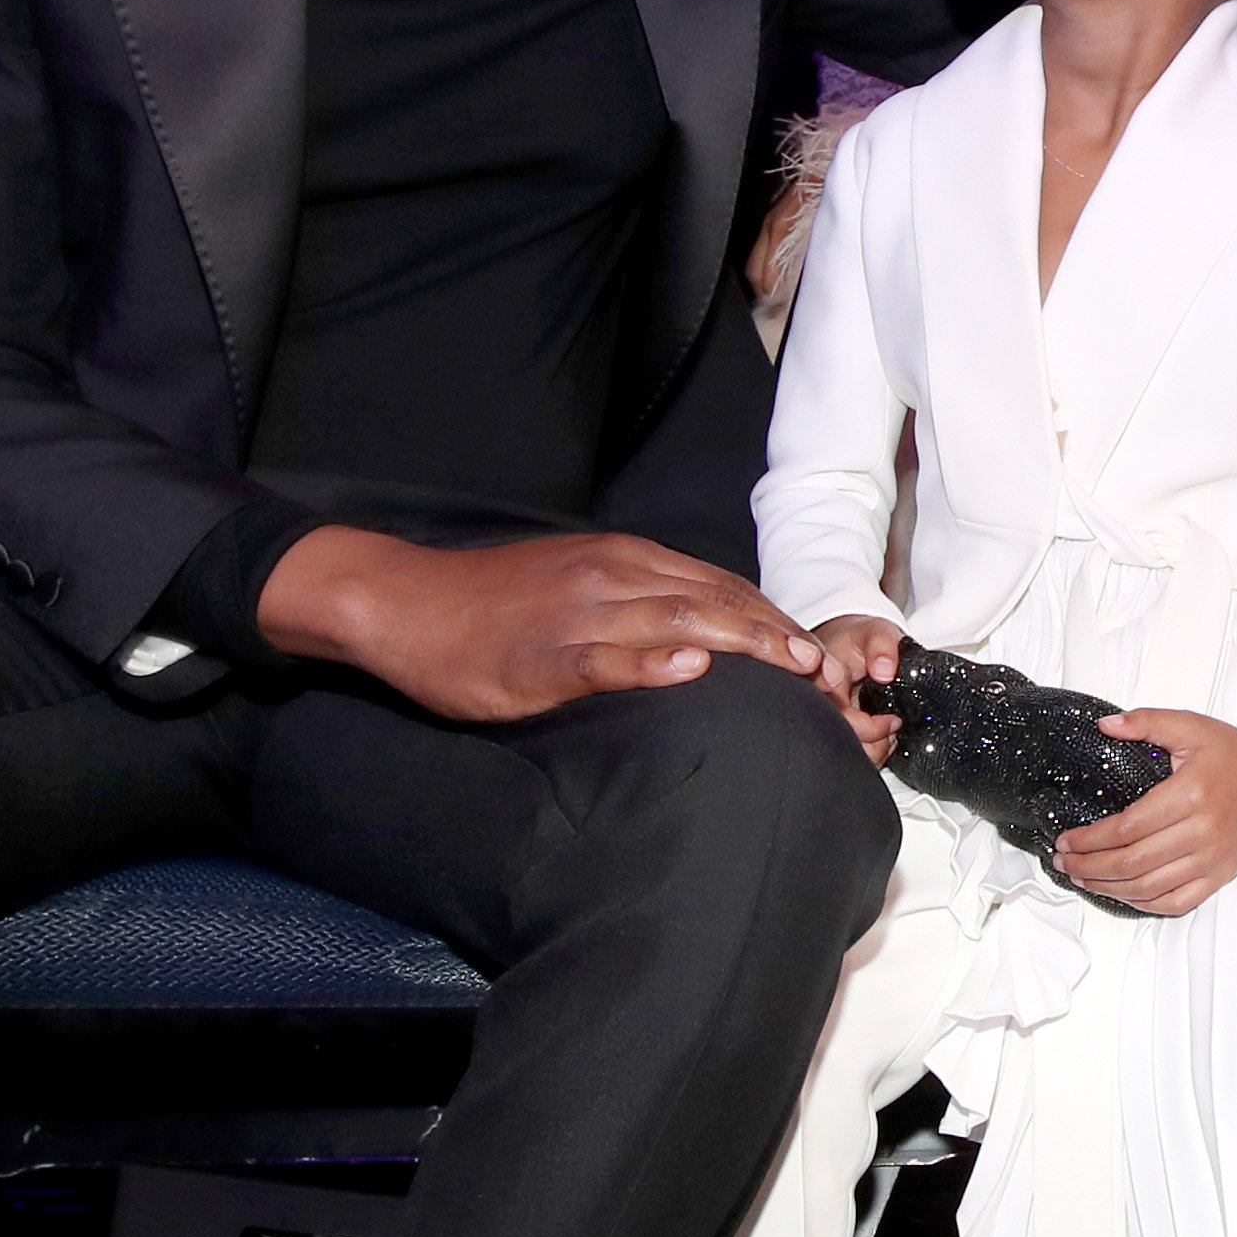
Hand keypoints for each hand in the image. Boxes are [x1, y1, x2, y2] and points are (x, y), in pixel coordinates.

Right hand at [255, 525, 823, 723]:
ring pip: (676, 620)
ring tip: (793, 670)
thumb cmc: (491, 605)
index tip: (822, 657)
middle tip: (831, 675)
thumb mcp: (576, 587)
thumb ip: (636, 602)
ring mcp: (578, 612)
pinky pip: (605, 656)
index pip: (722, 587)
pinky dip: (650, 663)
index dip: (776, 621)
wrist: (405, 602)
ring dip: (743, 645)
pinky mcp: (543, 654)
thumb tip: (699, 638)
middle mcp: (611, 576)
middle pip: (716, 601)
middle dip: (779, 636)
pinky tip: (687, 672)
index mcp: (624, 561)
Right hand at [813, 612, 905, 763]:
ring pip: (842, 754)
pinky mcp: (833, 730)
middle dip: (873, 745)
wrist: (851, 646)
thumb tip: (883, 672)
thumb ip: (882, 646)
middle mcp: (816, 704)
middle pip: (838, 744)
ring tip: (889, 734)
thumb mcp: (876, 631)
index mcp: (819, 680)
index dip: (869, 728)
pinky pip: (848, 752)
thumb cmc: (861, 640)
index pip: (836, 719)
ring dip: (872, 751)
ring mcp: (823, 719)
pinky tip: (881, 738)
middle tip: (893, 729)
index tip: (893, 720)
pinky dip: (870, 751)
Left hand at [1057, 709, 1236, 916]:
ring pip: (1150, 887)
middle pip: (1133, 862)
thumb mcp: (1190, 726)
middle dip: (1090, 867)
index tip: (1066, 840)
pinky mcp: (1222, 875)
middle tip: (1064, 863)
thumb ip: (1146, 722)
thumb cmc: (1234, 752)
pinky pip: (1177, 902)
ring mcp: (1214, 859)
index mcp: (1190, 794)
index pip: (1128, 828)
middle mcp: (1203, 832)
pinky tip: (1122, 893)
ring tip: (1083, 879)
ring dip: (1109, 888)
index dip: (1090, 840)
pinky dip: (1145, 904)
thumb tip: (1105, 726)